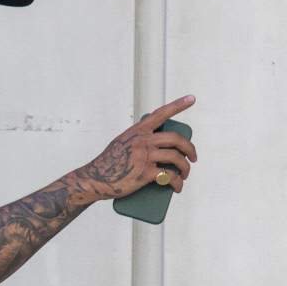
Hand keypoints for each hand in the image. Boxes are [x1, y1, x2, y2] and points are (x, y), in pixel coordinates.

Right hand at [68, 95, 197, 203]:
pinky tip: (177, 187)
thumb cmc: (108, 165)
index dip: (178, 105)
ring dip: (186, 168)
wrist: (93, 180)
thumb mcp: (121, 144)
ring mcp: (144, 156)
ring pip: (176, 157)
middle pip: (176, 139)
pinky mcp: (144, 173)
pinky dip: (177, 183)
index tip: (191, 98)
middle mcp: (142, 140)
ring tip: (184, 175)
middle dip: (190, 148)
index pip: (161, 114)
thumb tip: (157, 149)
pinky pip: (169, 175)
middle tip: (193, 158)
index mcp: (137, 131)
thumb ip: (137, 141)